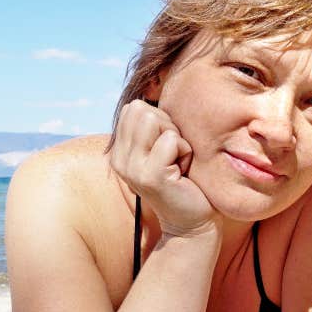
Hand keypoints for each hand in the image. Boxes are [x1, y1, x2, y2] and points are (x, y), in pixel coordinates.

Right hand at [109, 100, 217, 237]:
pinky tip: (182, 173)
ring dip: (176, 138)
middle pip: (141, 110)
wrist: (193, 221)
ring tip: (177, 162)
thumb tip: (152, 90)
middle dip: (167, 126)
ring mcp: (132, 168)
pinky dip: (185, 152)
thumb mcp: (162, 149)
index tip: (167, 148)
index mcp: (119, 152)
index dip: (159, 120)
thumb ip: (152, 127)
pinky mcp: (151, 176)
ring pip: (154, 120)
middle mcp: (119, 160)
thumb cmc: (184, 181)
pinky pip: (172, 140)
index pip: (133, 108)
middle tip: (174, 155)